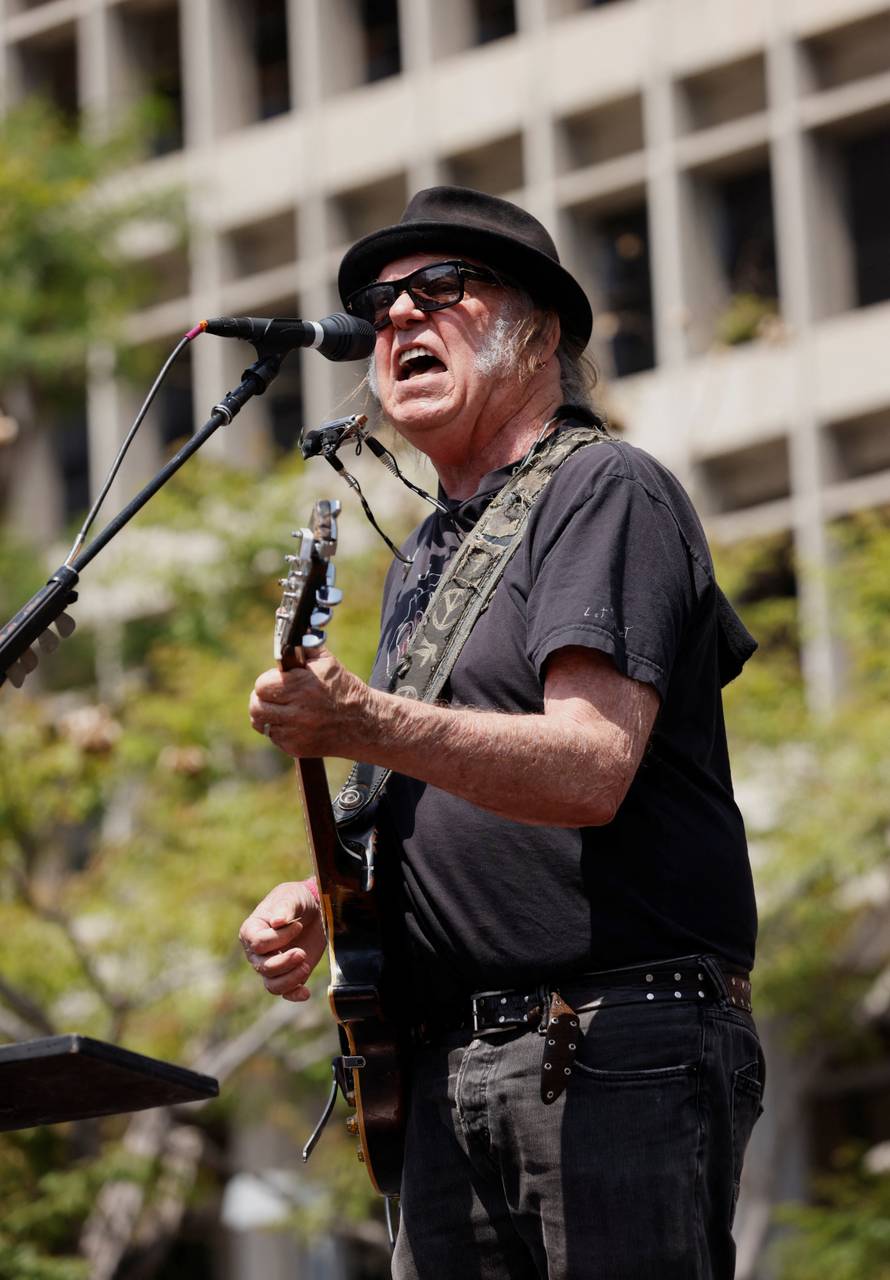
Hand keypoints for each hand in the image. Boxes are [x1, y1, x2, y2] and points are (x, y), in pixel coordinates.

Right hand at [239, 880, 324, 1001]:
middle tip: (302, 952)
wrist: (316, 908)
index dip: (278, 938)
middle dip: (284, 962)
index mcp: (251, 930)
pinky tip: (305, 992)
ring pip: (272, 985)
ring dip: (290, 979)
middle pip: (263, 967)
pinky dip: (294, 994)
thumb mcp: (291, 896)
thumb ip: (285, 907)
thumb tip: (277, 922)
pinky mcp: (289, 974)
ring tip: (306, 966)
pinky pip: (285, 992)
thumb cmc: (298, 899)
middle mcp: (257, 952)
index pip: (258, 943)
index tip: (298, 926)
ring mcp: (272, 965)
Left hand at [248, 647, 374, 759]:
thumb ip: (304, 647)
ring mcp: (295, 732)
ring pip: (260, 723)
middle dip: (262, 699)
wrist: (363, 723)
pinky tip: (292, 722)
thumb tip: (289, 634)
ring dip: (266, 715)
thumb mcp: (327, 663)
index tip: (277, 681)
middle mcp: (297, 712)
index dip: (268, 681)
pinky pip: (273, 737)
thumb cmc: (344, 689)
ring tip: (278, 709)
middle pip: (256, 706)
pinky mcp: (296, 748)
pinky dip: (278, 729)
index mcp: (302, 687)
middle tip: (272, 696)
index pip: (262, 685)